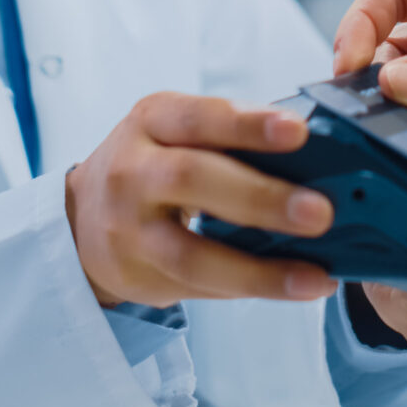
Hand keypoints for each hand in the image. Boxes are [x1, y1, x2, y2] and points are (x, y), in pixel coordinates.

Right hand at [67, 92, 338, 307]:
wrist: (82, 218)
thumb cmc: (152, 163)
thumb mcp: (176, 131)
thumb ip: (231, 137)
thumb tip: (324, 155)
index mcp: (151, 120)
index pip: (199, 117)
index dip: (248, 125)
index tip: (299, 132)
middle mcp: (132, 171)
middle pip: (193, 180)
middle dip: (261, 198)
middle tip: (321, 212)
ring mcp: (129, 230)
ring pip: (192, 254)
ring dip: (261, 269)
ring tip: (316, 276)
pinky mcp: (138, 275)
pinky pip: (199, 287)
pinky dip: (251, 288)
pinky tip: (295, 287)